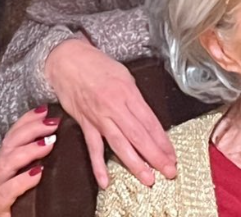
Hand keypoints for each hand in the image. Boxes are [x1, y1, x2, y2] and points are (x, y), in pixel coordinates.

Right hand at [0, 106, 58, 216]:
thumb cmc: (25, 213)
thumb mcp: (35, 186)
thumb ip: (42, 166)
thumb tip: (61, 142)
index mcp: (7, 170)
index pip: (12, 137)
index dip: (27, 121)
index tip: (45, 110)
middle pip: (8, 144)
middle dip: (29, 129)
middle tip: (51, 122)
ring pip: (5, 164)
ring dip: (27, 150)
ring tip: (48, 144)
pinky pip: (5, 193)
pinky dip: (21, 181)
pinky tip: (37, 174)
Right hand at [44, 37, 176, 188]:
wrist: (67, 59)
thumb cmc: (96, 64)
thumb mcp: (123, 75)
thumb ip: (134, 98)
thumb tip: (146, 118)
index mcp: (128, 92)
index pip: (150, 122)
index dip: (163, 141)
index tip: (172, 155)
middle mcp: (114, 106)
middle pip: (139, 135)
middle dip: (156, 156)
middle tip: (169, 171)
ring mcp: (99, 117)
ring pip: (120, 144)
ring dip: (135, 163)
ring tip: (148, 179)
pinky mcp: (85, 123)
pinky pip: (93, 147)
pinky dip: (98, 166)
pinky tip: (105, 181)